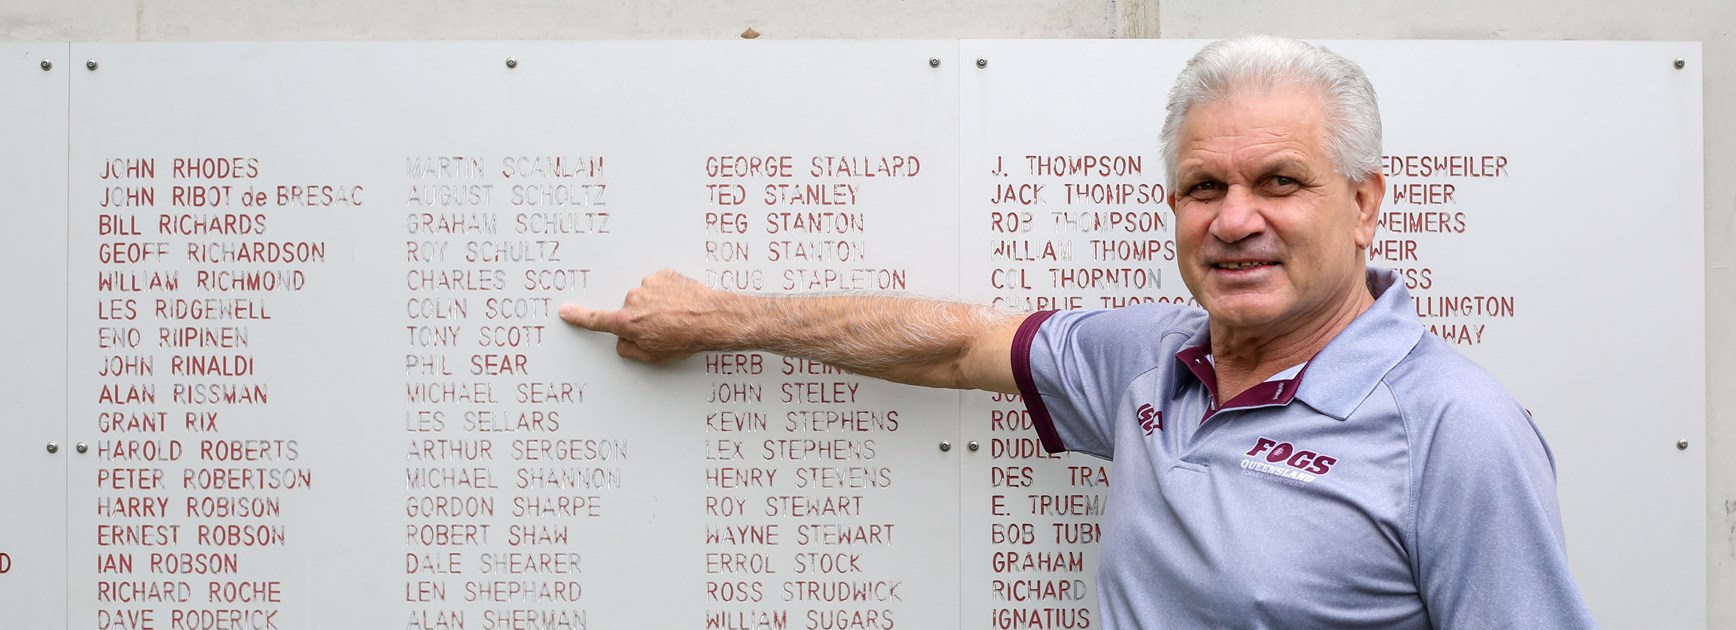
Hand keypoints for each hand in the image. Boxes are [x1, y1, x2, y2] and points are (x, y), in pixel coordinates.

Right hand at [559, 269, 733, 362]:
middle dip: (641, 319)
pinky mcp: (663, 275)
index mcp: (628, 322)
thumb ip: (629, 350)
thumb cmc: (686, 339)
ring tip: (676, 316)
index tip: (565, 311)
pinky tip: (680, 303)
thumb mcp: (654, 356)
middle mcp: (634, 300)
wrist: (712, 318)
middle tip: (663, 329)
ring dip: (656, 305)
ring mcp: (649, 284)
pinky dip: (666, 293)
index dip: (579, 316)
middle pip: (628, 311)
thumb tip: (622, 340)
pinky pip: (658, 286)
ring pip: (645, 298)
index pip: (596, 320)